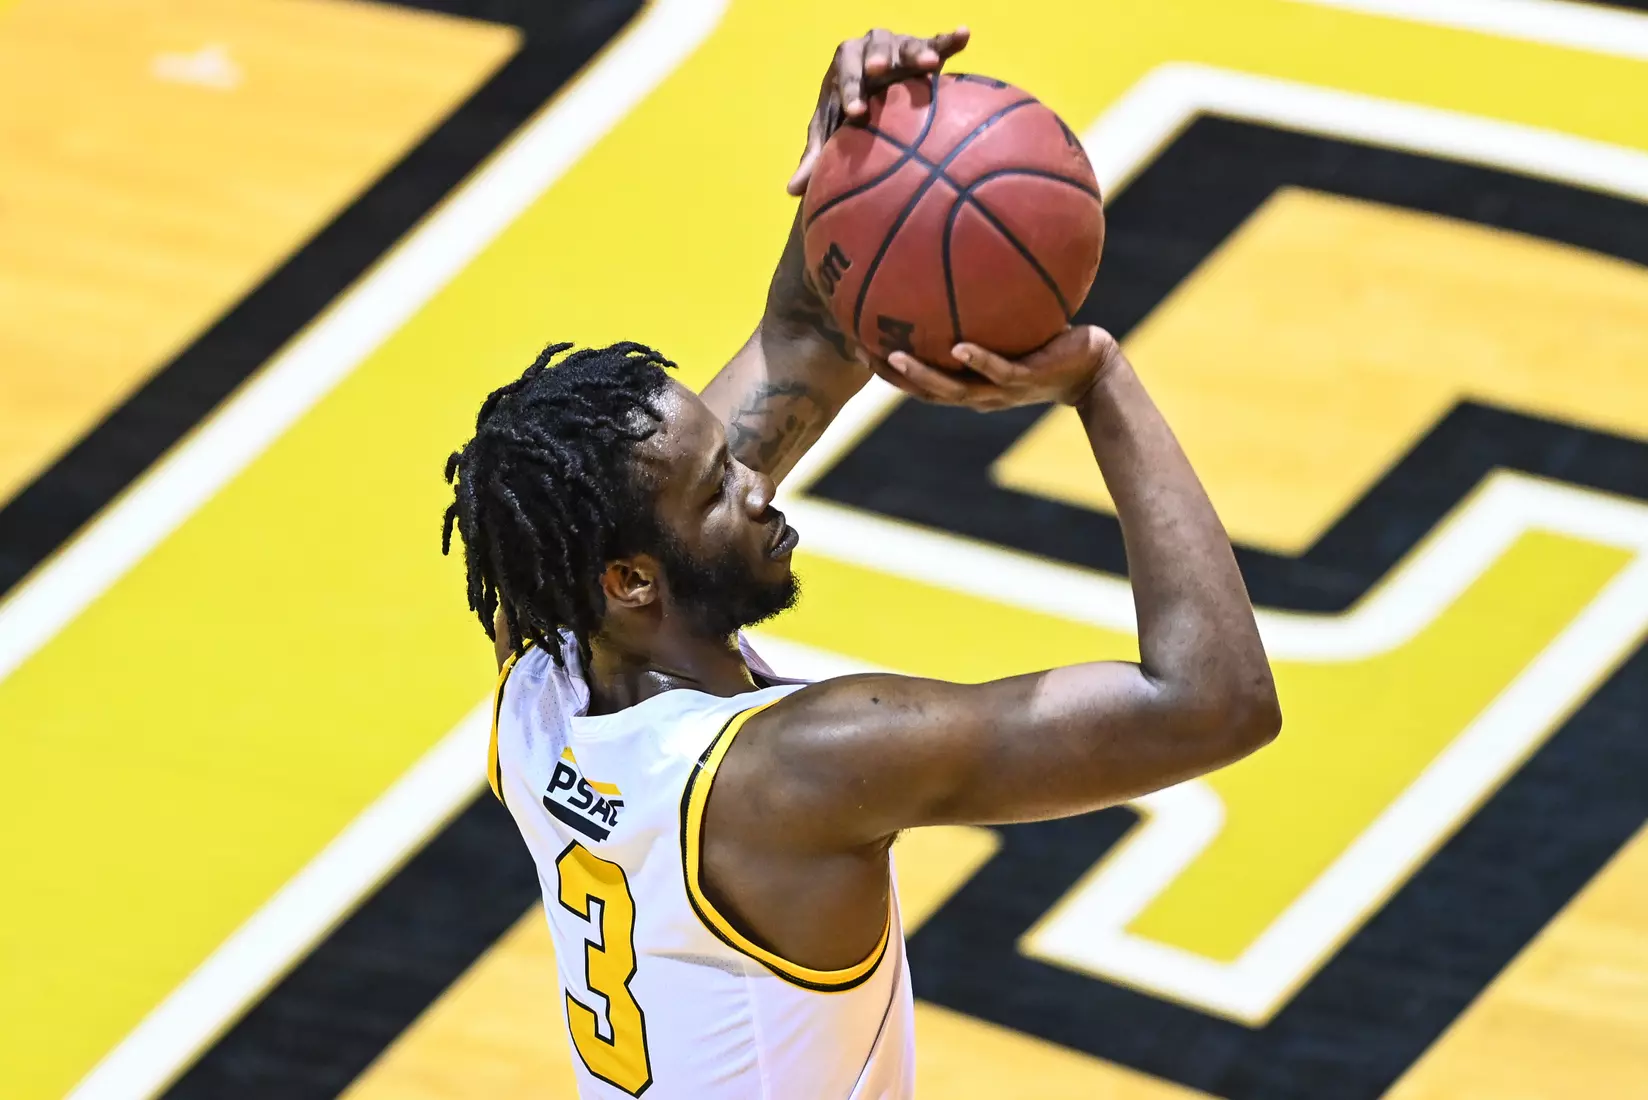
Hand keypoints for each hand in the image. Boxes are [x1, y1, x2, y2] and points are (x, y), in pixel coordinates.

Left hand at [787, 26, 970, 195]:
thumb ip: (816, 157)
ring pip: (906, 45)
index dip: (849, 94)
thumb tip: (792, 191)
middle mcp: (870, 50)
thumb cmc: (849, 115)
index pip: (845, 79)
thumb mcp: (832, 132)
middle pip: (872, 51)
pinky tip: (964, 34)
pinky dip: (950, 39)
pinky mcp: (924, 48)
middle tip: (878, 71)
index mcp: (843, 66)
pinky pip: (938, 43)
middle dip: (875, 60)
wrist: (874, 89)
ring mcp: (897, 47)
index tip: (856, 114)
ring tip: (930, 63)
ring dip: (917, 51)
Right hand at [873, 327, 1123, 409]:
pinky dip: (978, 360)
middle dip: (894, 377)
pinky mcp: (1028, 378)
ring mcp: (1002, 388)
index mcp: (970, 382)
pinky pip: (999, 370)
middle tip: (862, 354)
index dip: (889, 371)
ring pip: (954, 389)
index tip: (860, 346)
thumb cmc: (1051, 343)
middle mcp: (981, 392)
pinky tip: (959, 347)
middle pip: (927, 391)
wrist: (1093, 367)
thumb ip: (985, 306)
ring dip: (923, 376)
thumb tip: (963, 263)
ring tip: (894, 357)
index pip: (921, 382)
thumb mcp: (1013, 323)